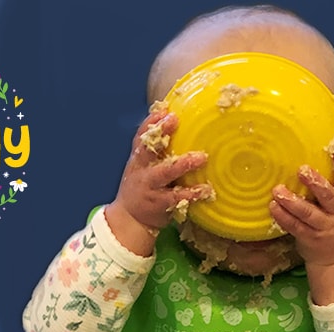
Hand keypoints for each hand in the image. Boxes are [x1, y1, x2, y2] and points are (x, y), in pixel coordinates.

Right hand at [105, 109, 212, 255]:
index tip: (162, 110)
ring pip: (165, 173)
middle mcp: (142, 170)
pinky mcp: (161, 203)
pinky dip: (192, 193)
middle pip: (148, 149)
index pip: (141, 137)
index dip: (150, 123)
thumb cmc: (141, 187)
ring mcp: (150, 187)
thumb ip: (155, 150)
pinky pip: (177, 197)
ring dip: (182, 164)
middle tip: (174, 120)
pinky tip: (205, 189)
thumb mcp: (142, 167)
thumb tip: (173, 122)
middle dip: (159, 133)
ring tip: (201, 157)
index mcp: (138, 160)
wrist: (128, 219)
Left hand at [269, 151, 333, 267]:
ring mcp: (324, 227)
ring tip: (278, 190)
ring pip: (308, 213)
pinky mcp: (309, 238)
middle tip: (302, 170)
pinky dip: (283, 217)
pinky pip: (295, 226)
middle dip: (316, 183)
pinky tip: (273, 206)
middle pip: (329, 197)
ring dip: (292, 202)